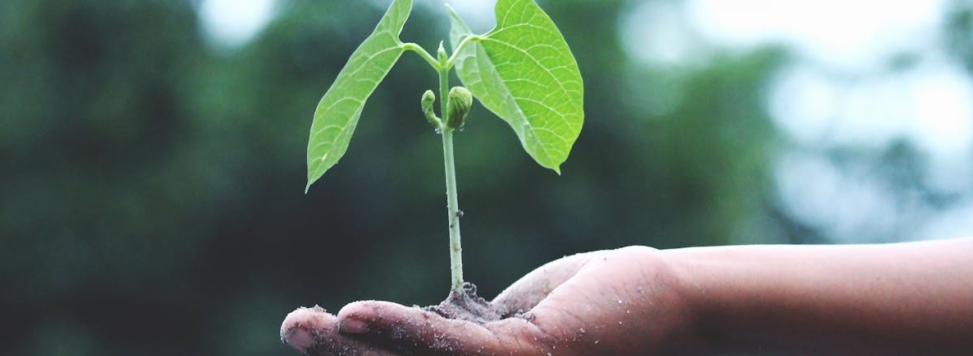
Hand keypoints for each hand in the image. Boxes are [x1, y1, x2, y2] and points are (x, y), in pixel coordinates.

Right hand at [280, 246, 704, 354]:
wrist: (679, 307)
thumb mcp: (522, 315)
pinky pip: (447, 347)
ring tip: (305, 325)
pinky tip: (353, 316)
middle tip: (292, 327)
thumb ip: (471, 329)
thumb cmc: (609, 305)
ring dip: (351, 347)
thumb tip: (422, 331)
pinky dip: (398, 330)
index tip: (323, 330)